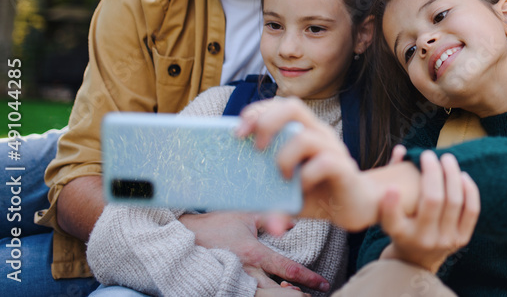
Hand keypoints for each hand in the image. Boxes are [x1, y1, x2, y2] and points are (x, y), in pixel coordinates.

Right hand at [179, 210, 329, 292]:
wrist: (182, 240)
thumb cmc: (215, 226)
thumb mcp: (245, 216)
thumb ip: (270, 218)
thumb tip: (293, 221)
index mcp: (252, 254)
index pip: (288, 269)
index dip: (309, 278)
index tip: (323, 284)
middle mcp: (245, 273)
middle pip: (279, 294)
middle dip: (299, 296)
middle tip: (313, 296)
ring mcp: (235, 284)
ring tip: (299, 296)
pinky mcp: (227, 289)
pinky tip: (276, 293)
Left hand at [238, 98, 382, 232]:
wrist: (353, 207)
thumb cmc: (315, 193)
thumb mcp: (283, 194)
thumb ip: (265, 199)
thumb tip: (248, 213)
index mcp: (303, 130)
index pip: (279, 106)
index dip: (256, 113)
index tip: (237, 133)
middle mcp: (318, 133)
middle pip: (293, 107)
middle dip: (267, 122)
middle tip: (256, 148)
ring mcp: (333, 148)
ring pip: (306, 136)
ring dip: (284, 157)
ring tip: (282, 176)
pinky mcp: (344, 168)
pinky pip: (324, 162)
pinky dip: (306, 176)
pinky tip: (302, 189)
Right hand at [379, 150, 479, 272]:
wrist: (417, 259)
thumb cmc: (401, 226)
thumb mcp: (389, 211)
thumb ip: (393, 179)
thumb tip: (400, 150)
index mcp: (401, 234)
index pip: (393, 221)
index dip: (391, 206)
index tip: (392, 187)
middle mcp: (423, 239)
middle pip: (433, 200)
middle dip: (433, 171)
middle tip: (428, 155)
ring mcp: (446, 240)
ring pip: (454, 201)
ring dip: (452, 175)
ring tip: (447, 159)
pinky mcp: (462, 239)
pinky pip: (471, 210)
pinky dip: (469, 190)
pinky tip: (462, 175)